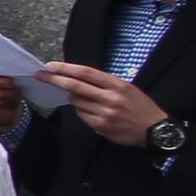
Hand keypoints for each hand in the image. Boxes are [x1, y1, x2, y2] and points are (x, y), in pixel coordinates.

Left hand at [39, 63, 167, 148]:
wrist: (154, 129)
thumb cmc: (140, 106)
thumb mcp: (127, 89)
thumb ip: (104, 84)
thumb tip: (79, 80)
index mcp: (117, 85)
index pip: (86, 73)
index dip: (66, 68)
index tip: (51, 66)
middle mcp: (109, 98)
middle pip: (75, 86)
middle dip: (55, 80)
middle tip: (40, 75)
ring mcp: (104, 113)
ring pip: (77, 102)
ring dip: (75, 99)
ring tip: (89, 100)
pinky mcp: (100, 126)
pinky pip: (82, 115)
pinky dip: (83, 112)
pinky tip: (96, 113)